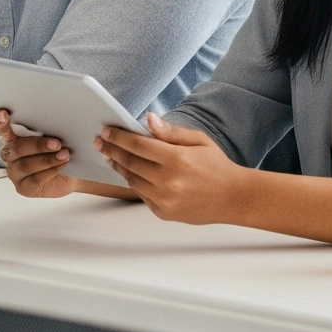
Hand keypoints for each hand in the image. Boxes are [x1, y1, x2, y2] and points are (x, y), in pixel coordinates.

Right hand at [0, 108, 93, 198]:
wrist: (71, 176)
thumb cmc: (60, 150)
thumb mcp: (55, 136)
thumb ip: (50, 128)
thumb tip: (62, 122)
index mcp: (13, 137)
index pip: (0, 128)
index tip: (4, 114)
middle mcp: (10, 154)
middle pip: (16, 147)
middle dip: (37, 144)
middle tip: (56, 143)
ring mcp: (14, 172)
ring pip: (25, 165)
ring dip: (47, 159)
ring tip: (64, 154)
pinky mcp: (23, 188)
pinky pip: (34, 179)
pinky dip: (50, 171)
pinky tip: (62, 165)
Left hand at [93, 115, 250, 225]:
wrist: (233, 198)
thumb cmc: (217, 166)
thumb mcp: (198, 141)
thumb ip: (170, 132)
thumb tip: (148, 119)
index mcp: (176, 159)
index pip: (137, 145)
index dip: (118, 137)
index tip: (105, 131)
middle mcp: (167, 181)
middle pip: (129, 162)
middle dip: (111, 150)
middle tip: (99, 142)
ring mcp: (164, 199)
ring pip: (131, 180)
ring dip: (119, 167)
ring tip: (110, 156)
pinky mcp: (163, 212)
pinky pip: (141, 194)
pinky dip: (133, 182)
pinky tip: (129, 172)